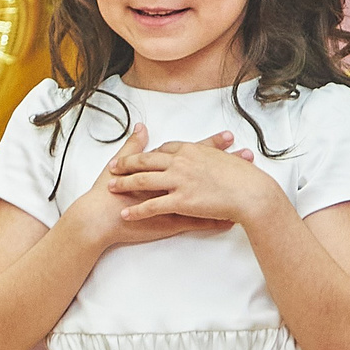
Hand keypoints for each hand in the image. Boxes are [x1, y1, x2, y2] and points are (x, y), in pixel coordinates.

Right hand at [64, 126, 245, 247]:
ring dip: (228, 193)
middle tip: (248, 156)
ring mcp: (175, 204)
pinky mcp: (172, 222)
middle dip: (228, 164)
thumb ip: (134, 145)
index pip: (192, 152)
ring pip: (207, 197)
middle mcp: (173, 183)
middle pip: (206, 171)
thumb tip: (141, 127)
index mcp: (163, 168)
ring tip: (248, 189)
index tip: (228, 136)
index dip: (211, 144)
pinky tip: (231, 220)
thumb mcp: (121, 163)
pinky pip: (200, 222)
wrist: (100, 218)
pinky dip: (216, 220)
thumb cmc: (107, 191)